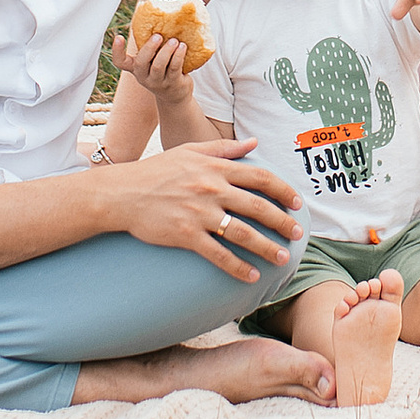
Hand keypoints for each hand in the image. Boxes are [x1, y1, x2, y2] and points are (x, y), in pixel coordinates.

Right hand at [104, 141, 301, 283]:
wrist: (121, 193)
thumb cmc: (156, 171)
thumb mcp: (190, 152)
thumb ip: (224, 149)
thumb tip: (253, 143)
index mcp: (215, 168)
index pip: (260, 177)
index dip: (283, 191)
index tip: (297, 203)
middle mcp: (211, 188)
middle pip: (257, 206)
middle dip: (282, 222)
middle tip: (297, 233)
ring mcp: (199, 213)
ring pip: (243, 233)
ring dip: (266, 247)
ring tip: (282, 258)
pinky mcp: (186, 235)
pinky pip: (218, 254)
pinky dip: (237, 267)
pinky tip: (251, 276)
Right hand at [119, 28, 191, 92]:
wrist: (175, 95)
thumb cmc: (163, 69)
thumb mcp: (153, 60)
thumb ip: (153, 46)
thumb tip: (160, 16)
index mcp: (135, 68)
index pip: (120, 62)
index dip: (117, 50)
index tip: (118, 36)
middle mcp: (143, 76)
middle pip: (141, 63)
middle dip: (149, 48)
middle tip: (158, 36)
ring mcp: (158, 82)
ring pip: (159, 66)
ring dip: (167, 51)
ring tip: (175, 40)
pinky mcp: (173, 83)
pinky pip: (174, 68)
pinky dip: (178, 56)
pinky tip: (183, 47)